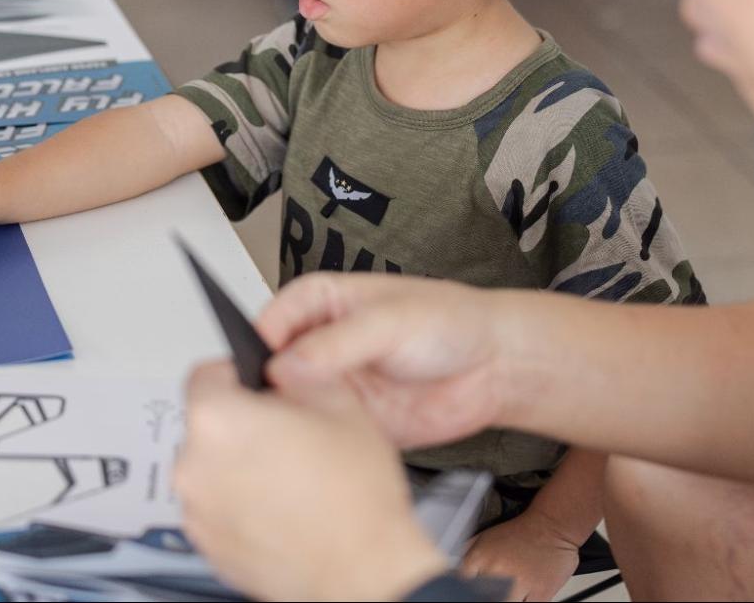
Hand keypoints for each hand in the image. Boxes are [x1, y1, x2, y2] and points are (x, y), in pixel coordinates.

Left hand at [176, 361, 447, 601]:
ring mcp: (198, 511)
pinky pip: (216, 508)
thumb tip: (280, 365)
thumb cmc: (355, 500)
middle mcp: (195, 464)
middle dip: (241, 425)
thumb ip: (297, 370)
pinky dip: (240, 504)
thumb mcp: (339, 403)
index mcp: (219, 419)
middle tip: (286, 436)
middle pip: (207, 425)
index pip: (204, 373)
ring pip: (212, 468)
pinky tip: (281, 509)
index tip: (255, 387)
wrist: (364, 573)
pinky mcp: (208, 545)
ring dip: (239, 467)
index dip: (237, 374)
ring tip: (289, 479)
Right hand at [260, 273, 512, 448]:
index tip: (261, 373)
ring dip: (290, 420)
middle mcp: (318, 345)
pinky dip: (315, 445)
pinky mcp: (349, 422)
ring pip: (290, 406)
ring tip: (301, 429)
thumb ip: (337, 343)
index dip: (259, 347)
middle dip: (268, 390)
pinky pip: (318, 436)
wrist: (494, 367)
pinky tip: (322, 449)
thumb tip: (285, 365)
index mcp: (319, 304)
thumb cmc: (449, 322)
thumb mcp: (390, 321)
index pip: (270, 322)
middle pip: (271, 369)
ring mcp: (332, 386)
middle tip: (276, 408)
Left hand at [458, 512, 582, 600]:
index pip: (461, 583)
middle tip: (495, 589)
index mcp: (480, 558)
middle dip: (488, 594)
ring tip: (508, 591)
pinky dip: (523, 602)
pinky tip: (523, 595)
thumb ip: (466, 554)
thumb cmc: (520, 533)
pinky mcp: (540, 594)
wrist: (552, 526)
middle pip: (482, 597)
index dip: (463, 589)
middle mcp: (498, 571)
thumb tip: (451, 567)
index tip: (471, 589)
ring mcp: (519, 584)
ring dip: (507, 598)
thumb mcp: (485, 537)